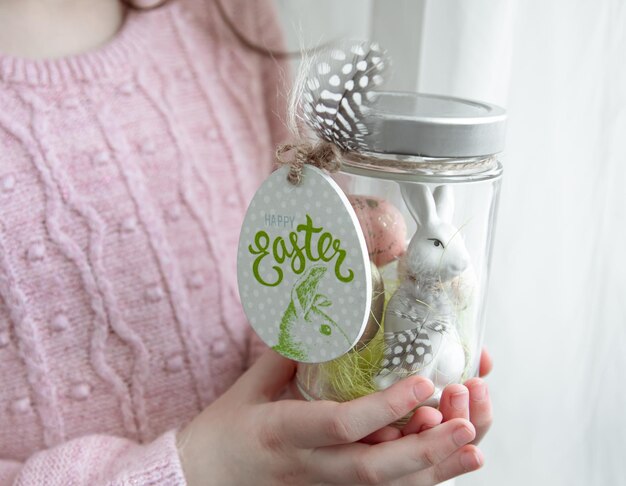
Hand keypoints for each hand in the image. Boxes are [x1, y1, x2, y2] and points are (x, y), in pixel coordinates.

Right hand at [177, 350, 481, 485]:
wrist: (204, 480)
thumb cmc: (225, 431)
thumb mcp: (249, 387)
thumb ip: (289, 353)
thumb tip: (322, 314)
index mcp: (283, 432)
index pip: (339, 425)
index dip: (384, 407)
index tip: (422, 381)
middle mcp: (309, 469)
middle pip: (373, 470)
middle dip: (424, 449)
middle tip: (463, 422)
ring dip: (433, 467)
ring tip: (471, 441)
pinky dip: (421, 478)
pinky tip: (452, 461)